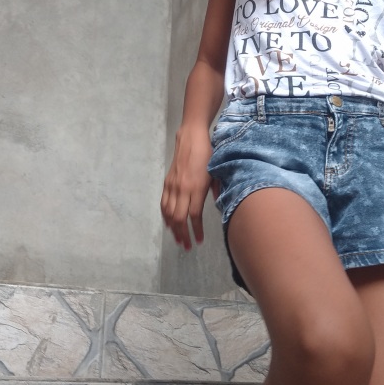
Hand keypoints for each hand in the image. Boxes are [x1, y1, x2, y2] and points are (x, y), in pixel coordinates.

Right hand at [160, 126, 214, 249]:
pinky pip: (163, 204)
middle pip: (178, 218)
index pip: (194, 215)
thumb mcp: (216, 172)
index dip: (196, 230)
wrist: (191, 138)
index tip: (199, 241)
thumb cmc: (208, 154)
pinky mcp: (167, 182)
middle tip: (186, 246)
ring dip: (172, 228)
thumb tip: (219, 205)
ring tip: (177, 239)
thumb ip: (217, 190)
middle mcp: (182, 188)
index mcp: (196, 187)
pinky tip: (168, 224)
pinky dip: (165, 216)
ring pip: (168, 213)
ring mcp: (172, 186)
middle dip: (182, 234)